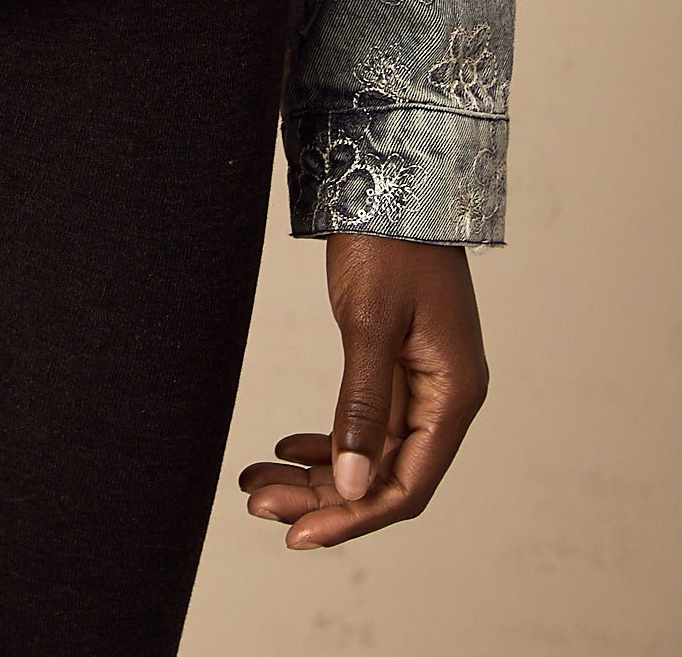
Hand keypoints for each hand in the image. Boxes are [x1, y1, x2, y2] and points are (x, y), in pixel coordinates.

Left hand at [240, 234, 488, 546]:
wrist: (392, 176)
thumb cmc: (390, 244)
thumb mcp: (369, 324)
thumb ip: (362, 408)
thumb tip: (349, 486)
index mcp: (453, 395)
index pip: (406, 486)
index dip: (352, 517)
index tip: (295, 534)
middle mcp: (444, 397)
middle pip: (382, 475)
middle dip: (319, 495)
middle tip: (256, 502)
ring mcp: (421, 380)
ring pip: (367, 450)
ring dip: (315, 470)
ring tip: (256, 480)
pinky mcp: (397, 361)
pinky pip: (364, 419)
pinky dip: (325, 437)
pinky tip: (285, 445)